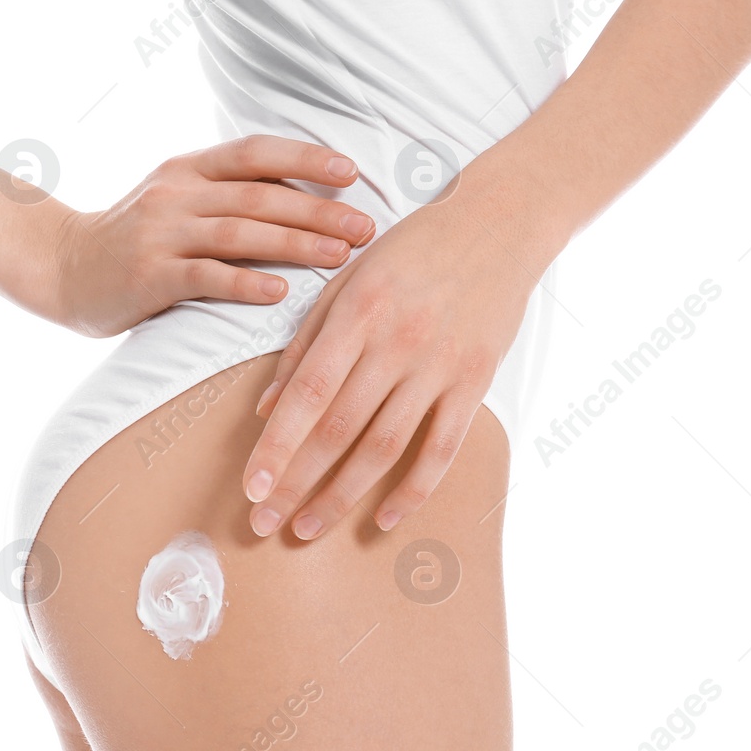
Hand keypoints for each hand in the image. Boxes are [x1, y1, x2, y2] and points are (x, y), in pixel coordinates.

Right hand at [51, 136, 375, 337]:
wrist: (64, 268)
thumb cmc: (136, 238)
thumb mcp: (176, 198)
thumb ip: (228, 192)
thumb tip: (306, 193)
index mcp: (188, 168)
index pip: (255, 151)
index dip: (306, 157)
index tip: (352, 172)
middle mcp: (176, 193)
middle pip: (259, 195)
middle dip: (318, 210)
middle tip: (366, 228)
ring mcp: (160, 234)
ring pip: (239, 233)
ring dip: (295, 244)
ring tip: (339, 257)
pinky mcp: (149, 277)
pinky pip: (205, 277)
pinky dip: (246, 284)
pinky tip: (281, 293)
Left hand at [240, 195, 549, 538]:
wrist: (500, 222)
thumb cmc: (413, 248)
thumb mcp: (348, 279)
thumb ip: (304, 343)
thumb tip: (267, 409)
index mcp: (357, 313)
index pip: (306, 394)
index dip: (275, 447)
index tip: (250, 488)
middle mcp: (396, 343)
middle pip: (337, 430)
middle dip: (295, 483)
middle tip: (264, 523)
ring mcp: (440, 365)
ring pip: (384, 447)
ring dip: (342, 496)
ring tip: (307, 528)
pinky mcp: (476, 381)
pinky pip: (442, 448)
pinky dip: (413, 490)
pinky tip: (383, 519)